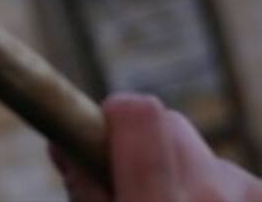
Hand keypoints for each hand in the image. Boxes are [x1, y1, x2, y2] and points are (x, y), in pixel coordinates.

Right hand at [50, 93, 261, 201]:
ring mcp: (247, 195)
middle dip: (148, 147)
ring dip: (189, 177)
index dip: (114, 116)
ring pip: (203, 155)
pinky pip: (237, 177)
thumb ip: (86, 192)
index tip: (103, 136)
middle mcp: (210, 196)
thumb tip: (62, 143)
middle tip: (137, 190)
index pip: (138, 113)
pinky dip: (223, 194)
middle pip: (171, 125)